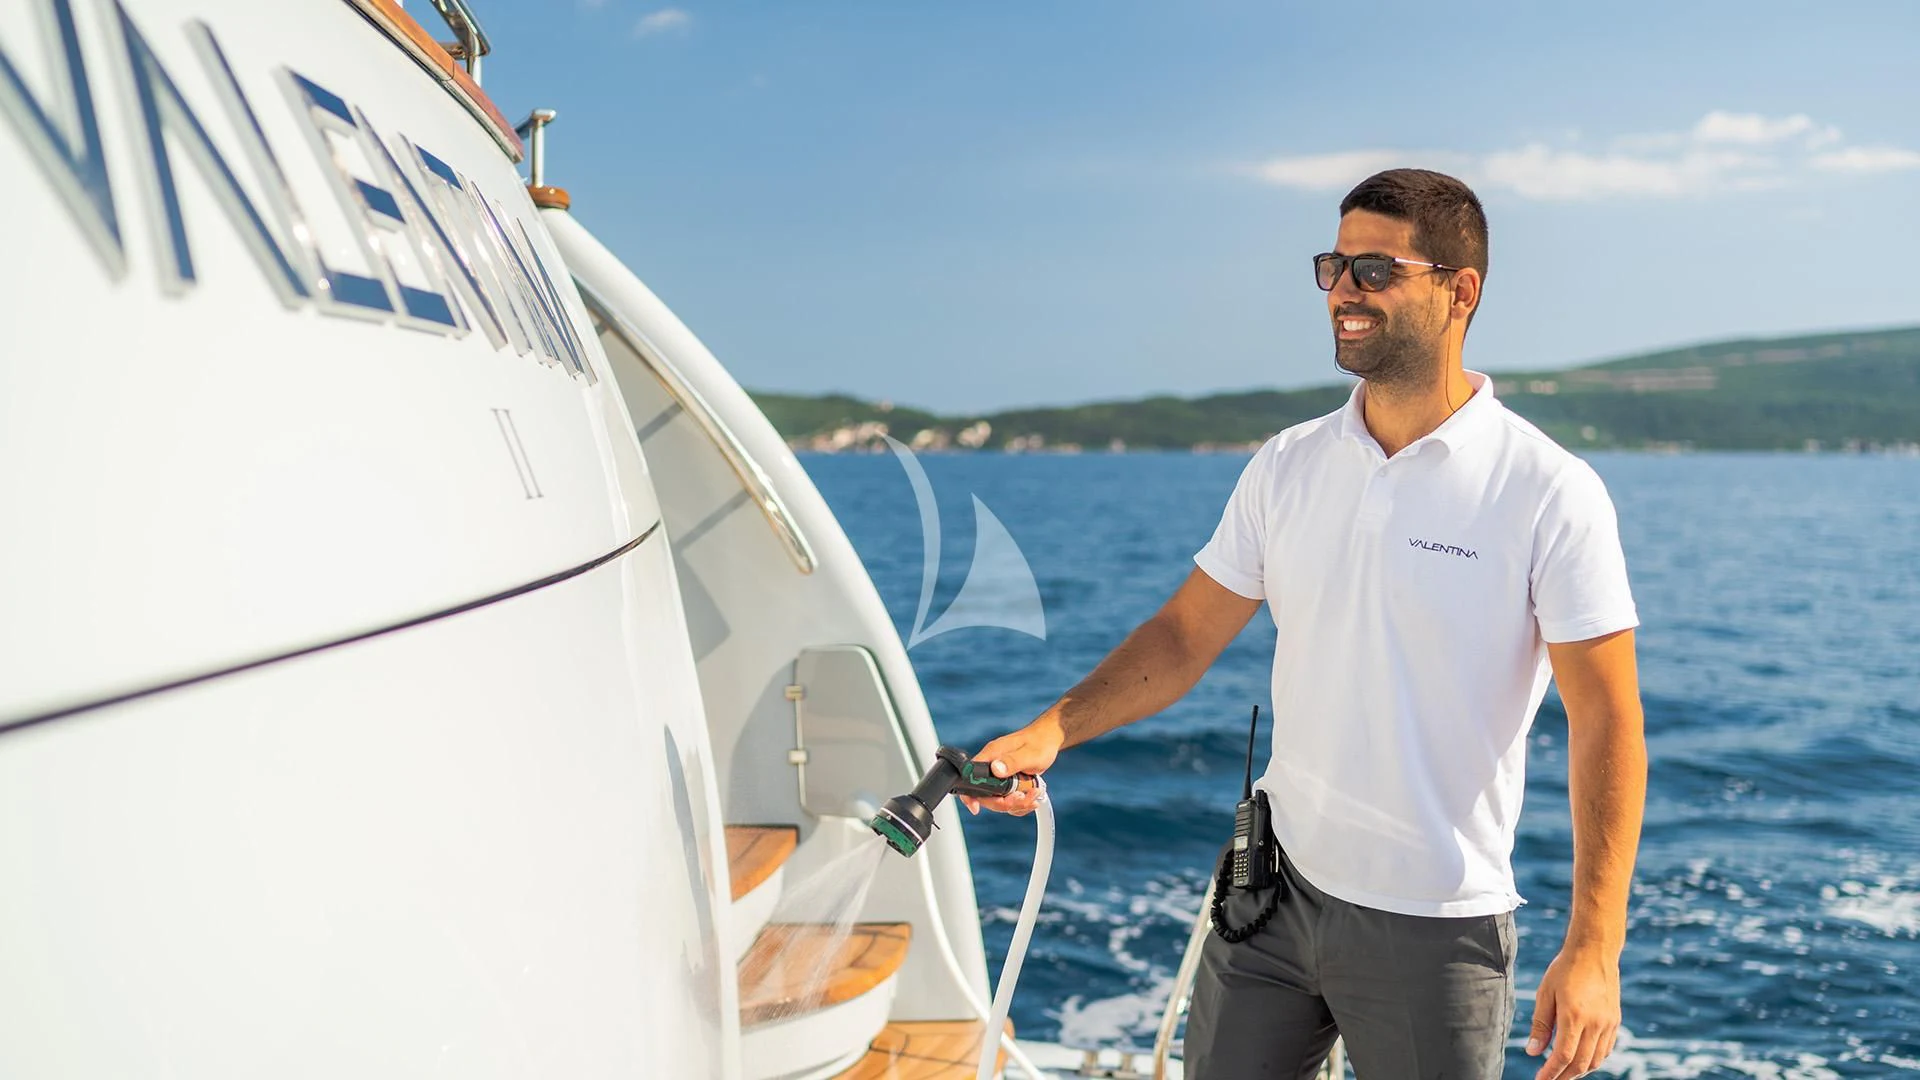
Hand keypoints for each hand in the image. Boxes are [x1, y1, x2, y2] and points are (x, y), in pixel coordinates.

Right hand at [959, 716, 1063, 816]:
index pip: (970, 777)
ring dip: (1017, 804)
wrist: (1049, 740)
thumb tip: (995, 769)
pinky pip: (1009, 800)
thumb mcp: (1029, 754)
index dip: (970, 795)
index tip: (976, 808)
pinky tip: (1032, 796)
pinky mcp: (1008, 783)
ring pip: (999, 801)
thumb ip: (1012, 761)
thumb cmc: (1040, 742)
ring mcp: (1000, 776)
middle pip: (985, 795)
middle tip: (1022, 797)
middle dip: (1004, 802)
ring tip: (1034, 794)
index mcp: (991, 755)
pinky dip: (1021, 803)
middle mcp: (992, 766)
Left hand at [1527, 946, 1621, 1078]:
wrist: (1595, 951)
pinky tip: (1580, 1060)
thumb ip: (1540, 1025)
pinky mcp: (1615, 1021)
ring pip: (1595, 1060)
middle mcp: (1595, 1023)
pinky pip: (1606, 1049)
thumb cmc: (1565, 969)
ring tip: (1562, 1073)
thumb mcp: (1545, 993)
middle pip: (1581, 1063)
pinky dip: (1593, 1060)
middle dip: (1564, 1077)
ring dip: (1579, 1071)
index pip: (1563, 1056)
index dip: (1551, 1073)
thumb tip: (1533, 1053)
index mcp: (1574, 1016)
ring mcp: (1608, 1023)